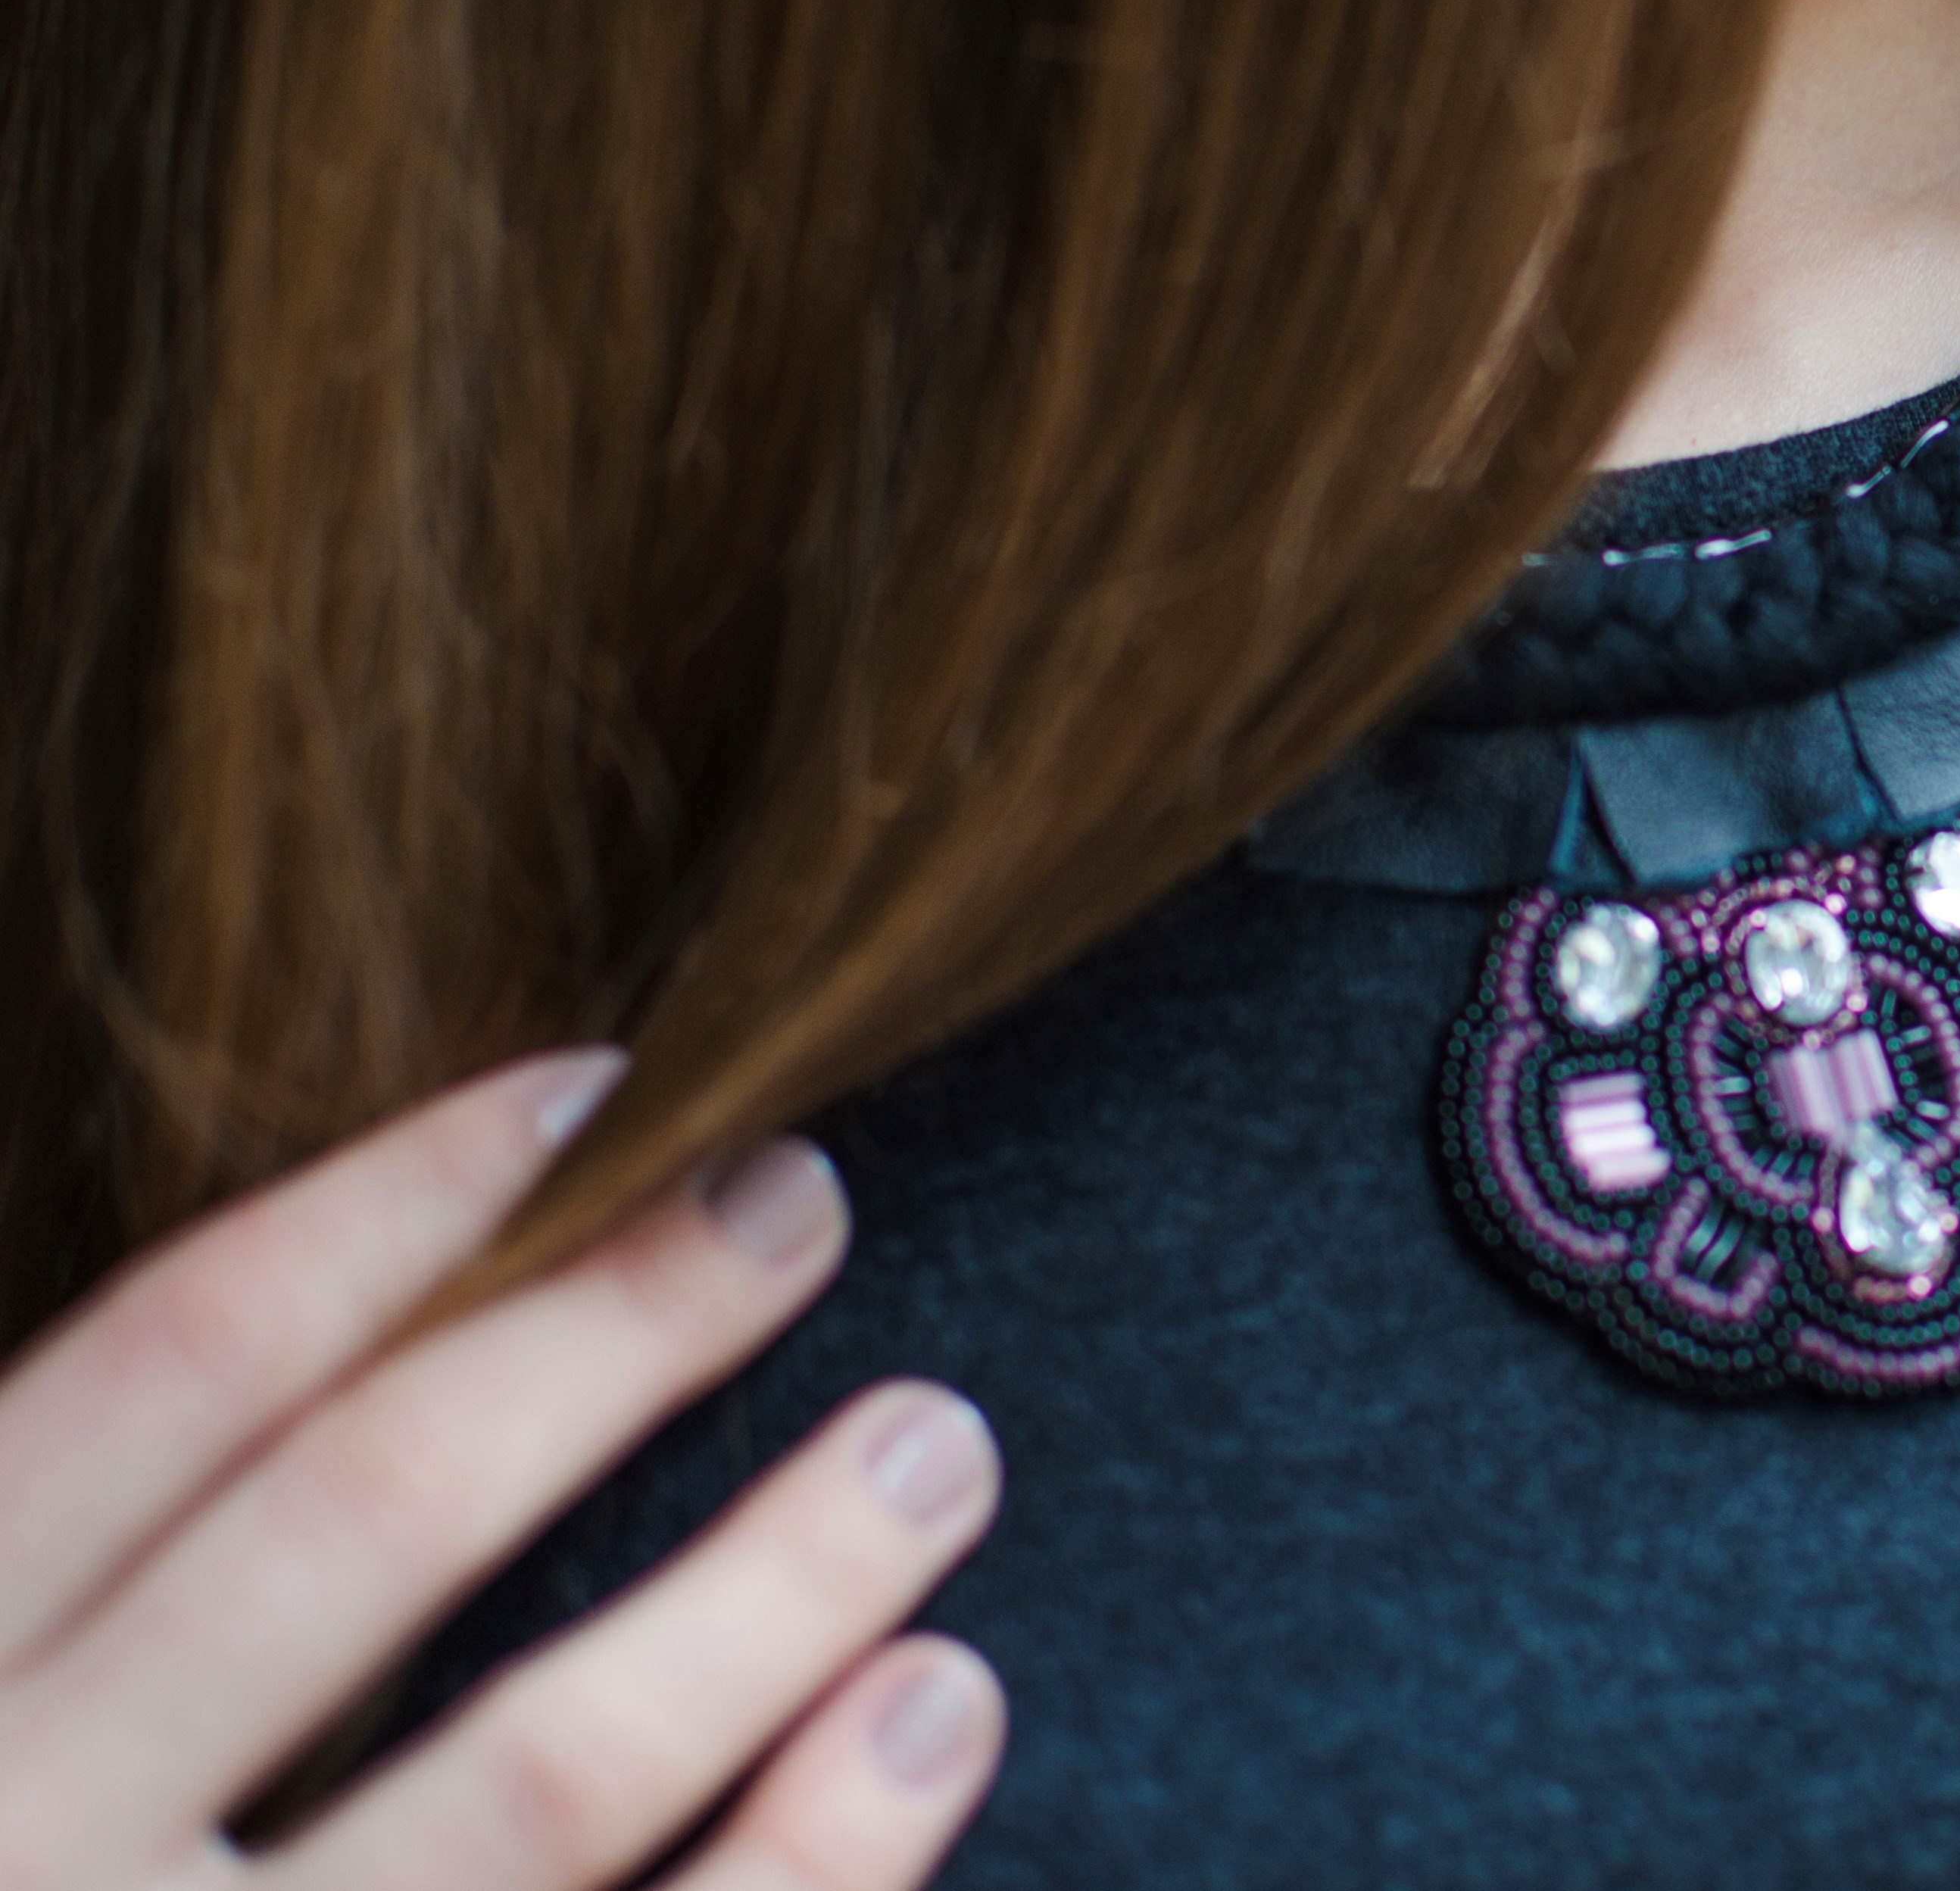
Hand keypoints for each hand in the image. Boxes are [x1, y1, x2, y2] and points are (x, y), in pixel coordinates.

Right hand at [0, 1050, 1006, 1890]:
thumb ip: (73, 1576)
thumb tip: (335, 1365)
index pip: (164, 1382)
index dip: (388, 1209)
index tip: (594, 1080)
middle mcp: (22, 1848)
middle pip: (370, 1534)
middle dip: (609, 1339)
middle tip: (813, 1197)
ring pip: (531, 1787)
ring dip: (762, 1598)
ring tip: (937, 1456)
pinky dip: (801, 1880)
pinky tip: (930, 1736)